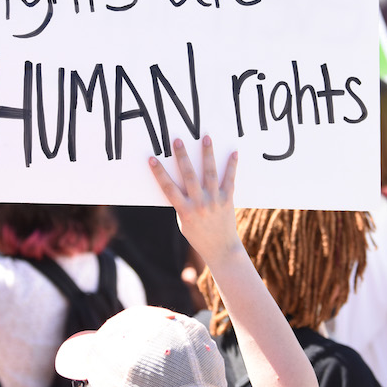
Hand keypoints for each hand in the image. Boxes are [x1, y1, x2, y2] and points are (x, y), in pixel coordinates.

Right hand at [149, 136, 238, 262]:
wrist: (221, 249)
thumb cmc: (198, 236)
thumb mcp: (183, 222)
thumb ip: (182, 203)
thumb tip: (181, 182)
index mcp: (185, 211)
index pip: (168, 188)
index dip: (159, 173)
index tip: (152, 158)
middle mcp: (199, 204)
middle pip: (189, 176)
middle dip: (182, 157)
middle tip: (177, 140)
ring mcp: (214, 201)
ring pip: (209, 173)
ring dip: (207, 154)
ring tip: (206, 138)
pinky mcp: (228, 200)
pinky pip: (229, 180)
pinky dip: (231, 166)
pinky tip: (234, 153)